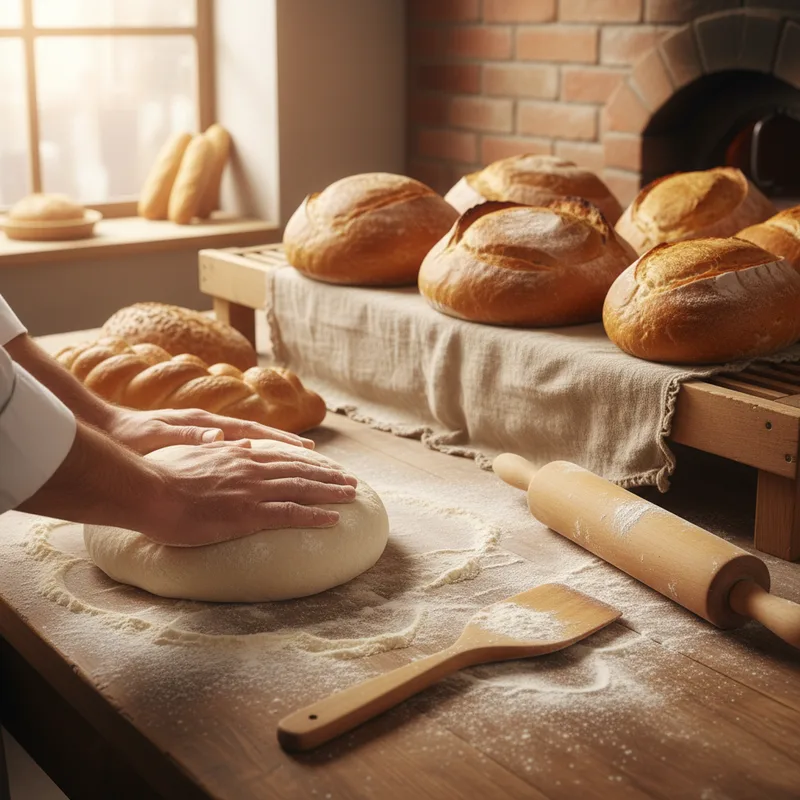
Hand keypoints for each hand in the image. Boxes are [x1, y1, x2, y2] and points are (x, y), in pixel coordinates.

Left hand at [105, 406, 314, 453]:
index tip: (310, 452)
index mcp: (207, 426)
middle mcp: (216, 430)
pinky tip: (277, 470)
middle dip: (296, 452)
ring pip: (258, 448)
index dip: (284, 444)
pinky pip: (244, 453)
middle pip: (264, 440)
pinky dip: (264, 459)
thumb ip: (190, 437)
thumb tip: (219, 435)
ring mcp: (213, 438)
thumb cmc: (132, 436)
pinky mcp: (205, 446)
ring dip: (286, 457)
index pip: (255, 434)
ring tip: (313, 464)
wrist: (111, 432)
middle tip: (324, 462)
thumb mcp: (157, 436)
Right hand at [148, 440, 358, 545]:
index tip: (323, 463)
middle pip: (299, 469)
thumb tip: (234, 445)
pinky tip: (333, 518)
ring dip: (330, 491)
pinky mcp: (249, 513)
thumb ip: (215, 450)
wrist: (148, 490)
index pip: (280, 455)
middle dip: (327, 474)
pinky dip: (315, 515)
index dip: (305, 460)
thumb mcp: (191, 454)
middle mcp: (251, 467)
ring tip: (351, 494)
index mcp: (236, 454)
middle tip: (349, 480)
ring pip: (302, 487)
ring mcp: (252, 489)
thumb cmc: (160, 475)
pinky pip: (291, 513)